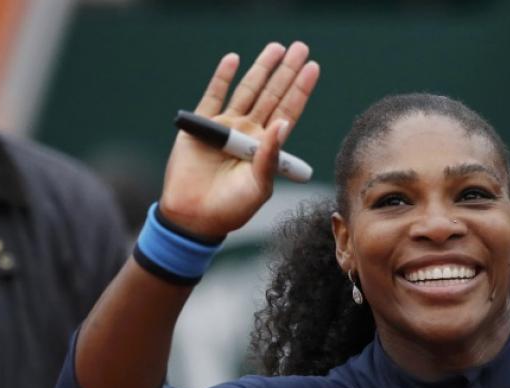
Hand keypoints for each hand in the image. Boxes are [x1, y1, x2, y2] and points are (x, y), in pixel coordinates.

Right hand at [160, 41, 319, 237]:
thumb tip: (282, 124)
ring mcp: (226, 127)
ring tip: (276, 49)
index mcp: (267, 147)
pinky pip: (213, 96)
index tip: (313, 68)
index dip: (300, 90)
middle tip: (300, 48)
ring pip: (247, 91)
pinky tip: (234, 60)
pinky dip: (222, 78)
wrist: (195, 217)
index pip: (288, 112)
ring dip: (261, 69)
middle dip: (286, 72)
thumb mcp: (259, 186)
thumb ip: (270, 156)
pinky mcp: (202, 126)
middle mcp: (250, 133)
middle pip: (272, 95)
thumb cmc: (232, 208)